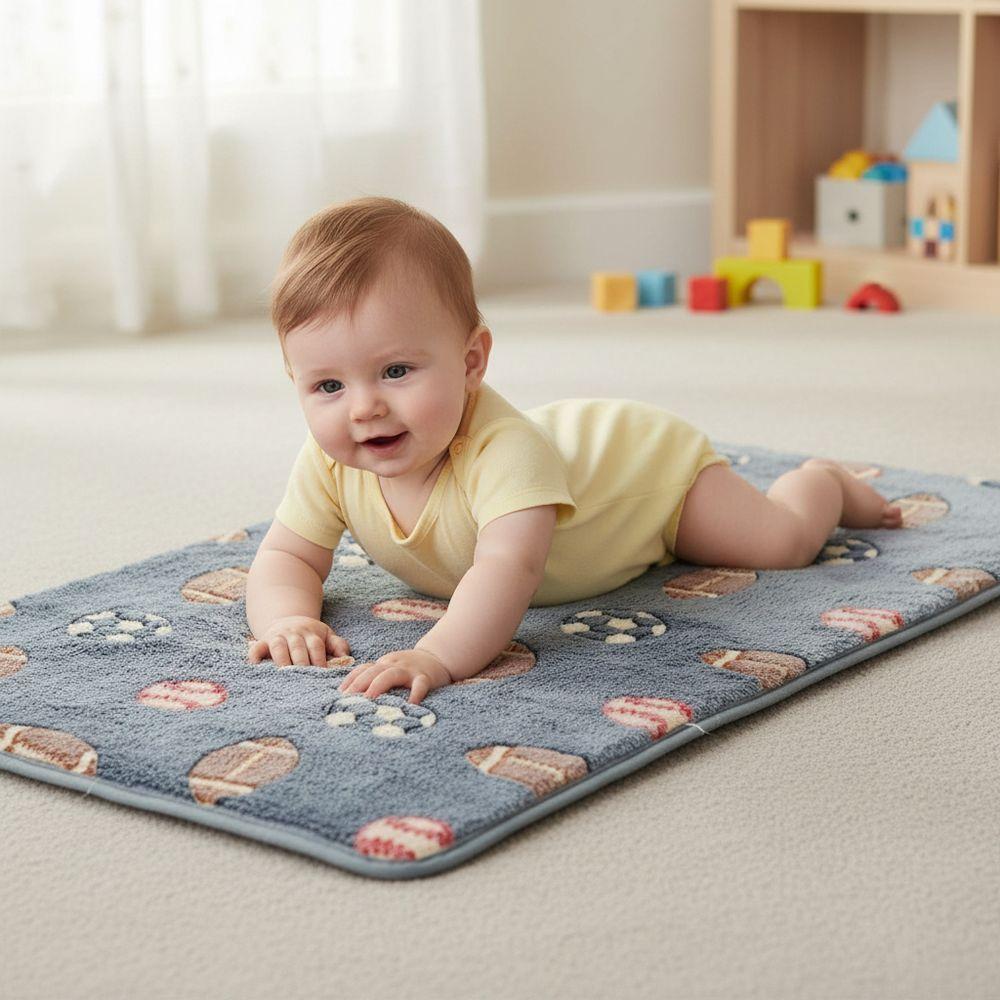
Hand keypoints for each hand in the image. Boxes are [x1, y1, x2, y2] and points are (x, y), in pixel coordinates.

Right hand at [248, 615, 350, 667]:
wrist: (289, 619)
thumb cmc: (311, 634)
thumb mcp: (326, 635)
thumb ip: (338, 645)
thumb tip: (347, 659)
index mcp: (312, 633)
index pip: (316, 646)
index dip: (319, 660)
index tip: (323, 675)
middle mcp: (294, 634)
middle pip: (298, 648)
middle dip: (302, 664)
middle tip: (305, 680)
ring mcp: (278, 636)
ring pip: (279, 647)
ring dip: (281, 661)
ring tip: (285, 676)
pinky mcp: (263, 641)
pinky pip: (257, 647)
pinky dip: (254, 654)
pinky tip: (255, 665)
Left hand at [338, 648, 452, 704]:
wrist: (438, 657)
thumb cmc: (409, 668)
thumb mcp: (390, 668)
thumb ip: (376, 677)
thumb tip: (353, 696)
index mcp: (383, 664)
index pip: (363, 668)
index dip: (350, 679)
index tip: (339, 693)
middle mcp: (394, 665)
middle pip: (373, 671)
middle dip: (359, 683)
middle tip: (348, 698)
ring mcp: (409, 671)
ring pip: (392, 674)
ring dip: (379, 685)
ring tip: (369, 698)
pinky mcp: (425, 677)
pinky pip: (420, 685)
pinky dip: (415, 693)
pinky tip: (411, 704)